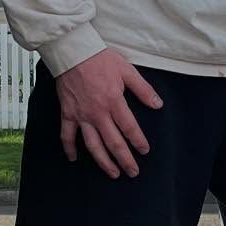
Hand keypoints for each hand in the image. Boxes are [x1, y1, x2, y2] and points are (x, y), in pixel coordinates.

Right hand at [55, 49, 162, 178]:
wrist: (73, 52)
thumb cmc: (100, 59)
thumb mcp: (127, 71)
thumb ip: (143, 89)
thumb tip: (158, 104)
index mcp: (114, 102)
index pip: (130, 128)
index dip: (138, 142)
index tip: (144, 151)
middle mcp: (98, 113)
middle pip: (113, 142)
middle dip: (125, 159)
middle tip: (132, 172)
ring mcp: (81, 115)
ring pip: (92, 144)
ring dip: (103, 161)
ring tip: (112, 173)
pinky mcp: (67, 113)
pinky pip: (67, 135)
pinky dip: (69, 148)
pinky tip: (74, 159)